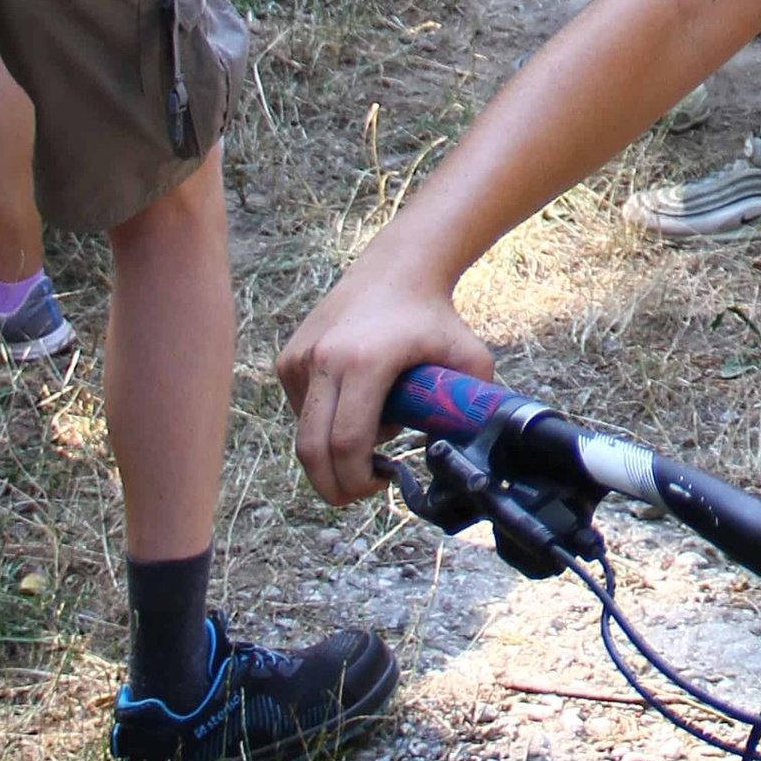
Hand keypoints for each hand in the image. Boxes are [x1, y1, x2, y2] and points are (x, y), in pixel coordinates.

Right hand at [279, 251, 495, 506]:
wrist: (397, 269)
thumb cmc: (436, 318)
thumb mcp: (470, 358)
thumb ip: (473, 407)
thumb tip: (466, 454)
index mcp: (365, 361)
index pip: (347, 444)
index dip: (358, 480)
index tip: (381, 484)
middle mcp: (323, 359)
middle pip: (312, 450)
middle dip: (333, 485)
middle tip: (360, 491)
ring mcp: (300, 358)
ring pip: (306, 432)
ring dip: (334, 446)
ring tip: (375, 418)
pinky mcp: (288, 359)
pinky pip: (302, 411)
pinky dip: (324, 421)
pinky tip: (356, 398)